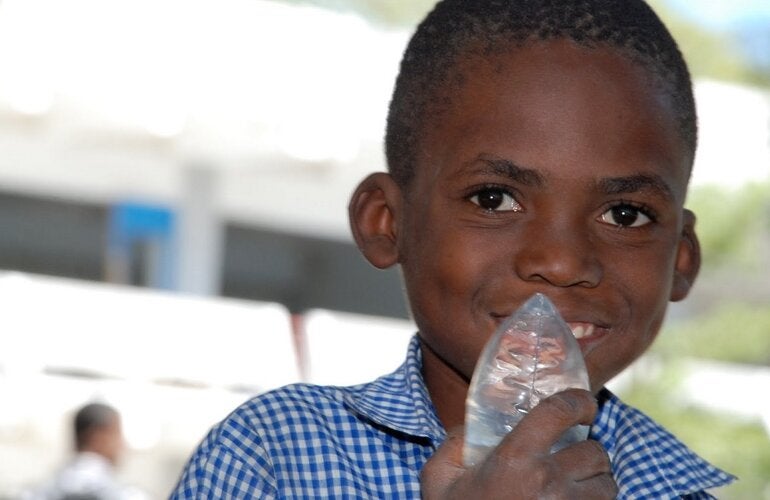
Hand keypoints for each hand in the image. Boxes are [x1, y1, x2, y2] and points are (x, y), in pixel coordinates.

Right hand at [421, 389, 616, 498]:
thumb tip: (474, 428)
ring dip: (595, 481)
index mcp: (514, 459)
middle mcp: (547, 482)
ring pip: (606, 484)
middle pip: (594, 451)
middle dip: (586, 450)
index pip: (558, 412)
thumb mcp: (438, 477)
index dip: (578, 400)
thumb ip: (455, 444)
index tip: (583, 402)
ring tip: (575, 485)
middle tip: (570, 456)